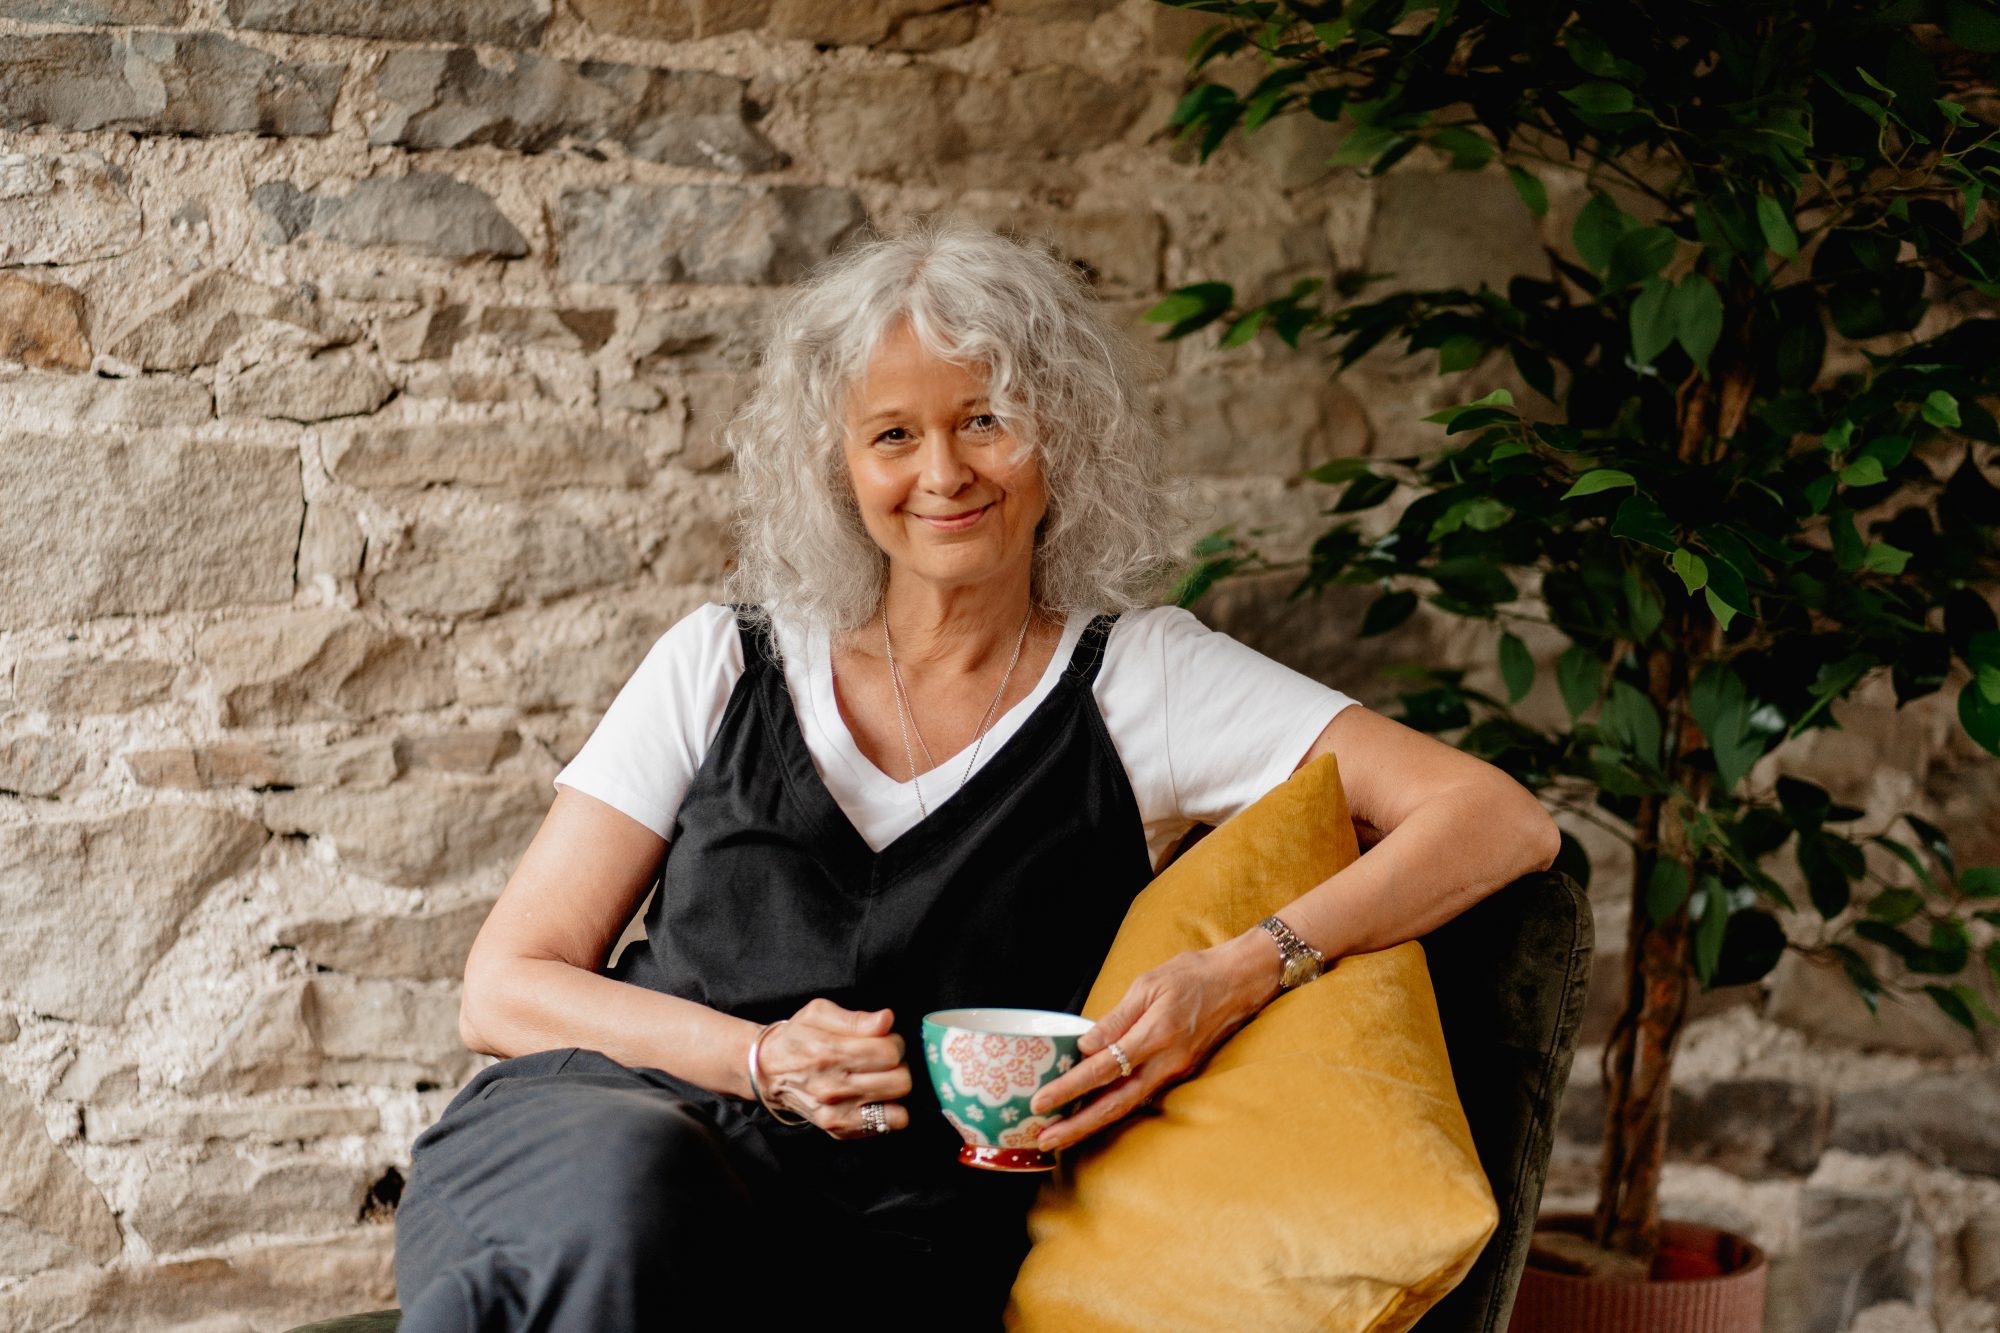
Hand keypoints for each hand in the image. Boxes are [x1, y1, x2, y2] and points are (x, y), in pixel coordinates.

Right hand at [756, 998, 913, 1139]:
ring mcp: (835, 1114)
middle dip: (900, 1066)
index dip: (896, 1042)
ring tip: (880, 1078)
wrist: (767, 1071)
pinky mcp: (838, 1130)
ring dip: (895, 1091)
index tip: (886, 1040)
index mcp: (829, 1052)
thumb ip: (856, 1018)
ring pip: (898, 1110)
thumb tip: (887, 1019)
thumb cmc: (797, 1037)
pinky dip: (887, 1111)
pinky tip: (873, 1096)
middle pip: (899, 1082)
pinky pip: (885, 1127)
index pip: (889, 1053)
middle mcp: (832, 1087)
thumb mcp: (819, 1013)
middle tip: (885, 1060)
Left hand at [1028, 934, 1277, 1152]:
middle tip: (1044, 1139)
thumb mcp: (1149, 984)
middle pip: (1115, 1104)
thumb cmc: (1193, 975)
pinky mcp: (1178, 1073)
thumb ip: (1116, 1019)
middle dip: (1077, 1125)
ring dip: (1092, 1123)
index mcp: (1156, 1035)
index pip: (1104, 1069)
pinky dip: (1113, 1109)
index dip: (1070, 1087)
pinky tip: (1091, 1115)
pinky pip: (1140, 1096)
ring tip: (1061, 1135)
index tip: (1042, 1101)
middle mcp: (1166, 1062)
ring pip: (1127, 1106)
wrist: (1240, 981)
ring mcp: (1175, 1072)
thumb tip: (1085, 1046)